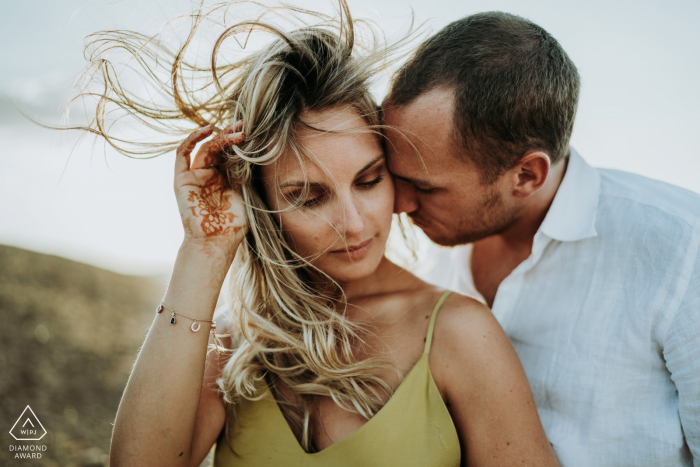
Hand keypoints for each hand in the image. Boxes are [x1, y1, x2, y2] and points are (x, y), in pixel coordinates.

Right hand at [173, 121, 247, 250]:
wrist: (216, 241)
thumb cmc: (232, 224)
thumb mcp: (244, 193)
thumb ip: (243, 172)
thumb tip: (251, 149)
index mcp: (222, 179)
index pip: (228, 153)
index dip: (237, 141)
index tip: (251, 130)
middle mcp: (207, 175)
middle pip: (217, 148)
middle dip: (230, 135)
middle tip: (244, 125)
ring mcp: (194, 176)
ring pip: (204, 148)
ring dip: (219, 137)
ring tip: (235, 132)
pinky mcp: (182, 180)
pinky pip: (182, 154)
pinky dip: (192, 139)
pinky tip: (207, 130)